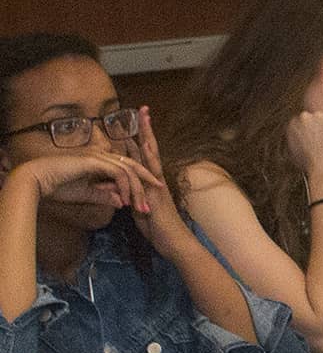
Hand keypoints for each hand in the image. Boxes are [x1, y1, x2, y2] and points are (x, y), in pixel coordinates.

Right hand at [6, 147, 161, 215]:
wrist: (36, 181)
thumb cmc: (57, 186)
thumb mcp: (86, 194)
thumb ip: (104, 195)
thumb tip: (121, 203)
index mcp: (100, 162)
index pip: (127, 170)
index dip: (139, 183)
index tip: (147, 200)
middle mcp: (102, 156)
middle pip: (132, 168)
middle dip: (146, 185)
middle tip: (154, 203)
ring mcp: (98, 156)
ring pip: (128, 171)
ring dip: (136, 190)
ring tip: (142, 208)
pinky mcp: (94, 161)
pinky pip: (117, 173)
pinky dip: (124, 187)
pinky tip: (126, 201)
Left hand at [117, 109, 196, 241]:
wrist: (175, 244)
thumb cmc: (158, 230)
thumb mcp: (138, 209)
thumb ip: (130, 197)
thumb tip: (118, 190)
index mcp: (150, 182)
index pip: (142, 156)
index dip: (139, 138)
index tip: (135, 120)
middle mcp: (156, 178)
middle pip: (149, 148)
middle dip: (145, 128)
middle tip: (142, 108)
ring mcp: (158, 183)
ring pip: (151, 154)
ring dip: (147, 134)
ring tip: (144, 116)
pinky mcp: (157, 191)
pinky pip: (152, 170)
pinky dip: (149, 155)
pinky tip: (145, 142)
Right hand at [285, 110, 322, 184]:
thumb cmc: (309, 165)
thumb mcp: (294, 151)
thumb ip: (296, 138)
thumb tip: (300, 137)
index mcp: (293, 124)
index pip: (303, 122)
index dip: (311, 131)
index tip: (316, 138)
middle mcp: (305, 117)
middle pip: (315, 118)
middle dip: (320, 127)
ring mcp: (320, 117)